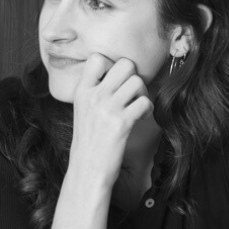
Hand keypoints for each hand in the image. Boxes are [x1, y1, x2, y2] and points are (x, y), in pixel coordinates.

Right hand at [69, 54, 152, 187]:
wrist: (87, 169)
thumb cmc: (89, 141)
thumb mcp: (82, 110)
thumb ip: (94, 90)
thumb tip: (117, 73)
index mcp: (81, 91)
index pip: (97, 58)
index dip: (112, 65)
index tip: (114, 81)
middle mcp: (93, 96)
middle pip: (125, 64)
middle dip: (133, 77)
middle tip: (130, 93)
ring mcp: (107, 108)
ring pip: (138, 82)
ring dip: (142, 94)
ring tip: (135, 107)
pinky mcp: (121, 122)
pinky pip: (145, 102)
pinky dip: (147, 110)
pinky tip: (139, 119)